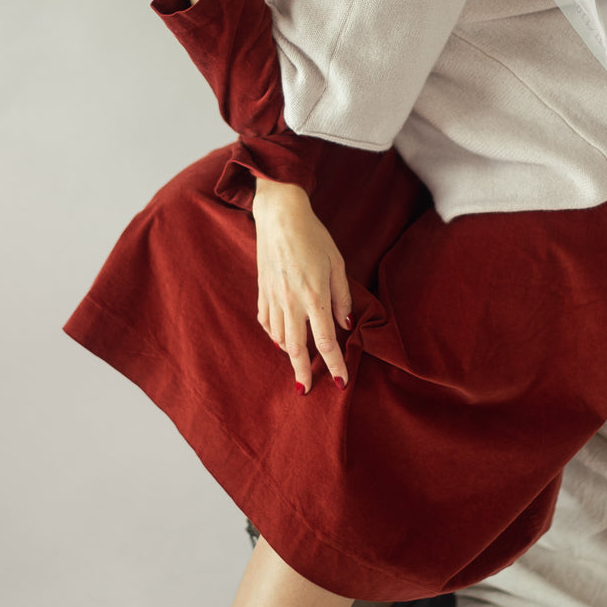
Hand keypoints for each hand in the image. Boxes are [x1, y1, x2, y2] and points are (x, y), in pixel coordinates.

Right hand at [253, 180, 351, 393]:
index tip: (340, 382)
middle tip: (306, 390)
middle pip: (297, 349)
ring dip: (290, 354)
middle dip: (303, 372)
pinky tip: (282, 339)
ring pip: (280, 338)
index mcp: (314, 296)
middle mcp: (291, 303)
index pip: (326, 342)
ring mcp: (273, 299)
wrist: (279, 216)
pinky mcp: (262, 292)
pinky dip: (274, 336)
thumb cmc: (313, 236)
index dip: (334, 365)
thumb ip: (342, 296)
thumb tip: (345, 323)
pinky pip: (267, 323)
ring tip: (299, 363)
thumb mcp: (337, 263)